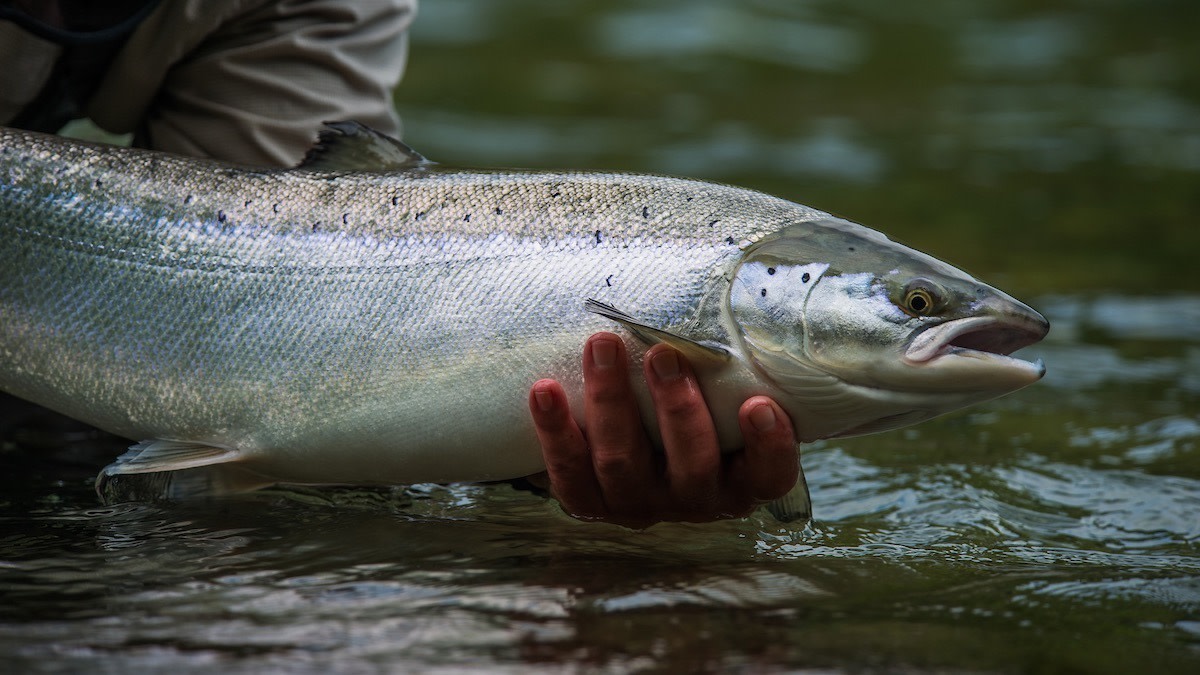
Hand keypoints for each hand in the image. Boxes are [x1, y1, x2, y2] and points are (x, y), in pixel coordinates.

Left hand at [527, 332, 799, 527]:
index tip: (759, 404)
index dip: (769, 446)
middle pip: (691, 466)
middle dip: (676, 409)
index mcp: (742, 480)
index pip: (770, 474)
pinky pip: (568, 475)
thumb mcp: (726, 390)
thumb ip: (733, 359)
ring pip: (623, 465)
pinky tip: (544, 391)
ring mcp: (641, 505)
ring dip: (611, 402)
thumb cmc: (698, 402)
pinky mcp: (591, 504)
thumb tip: (732, 271)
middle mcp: (695, 500)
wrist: (638, 448)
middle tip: (662, 353)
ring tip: (602, 345)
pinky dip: (556, 432)